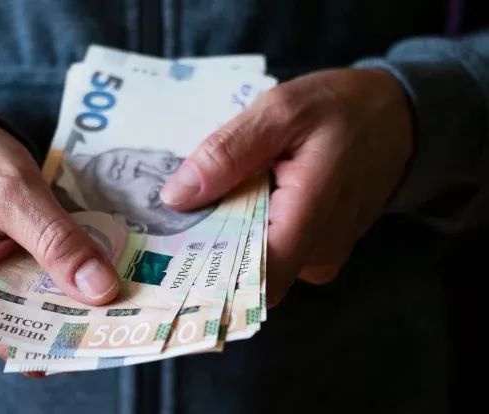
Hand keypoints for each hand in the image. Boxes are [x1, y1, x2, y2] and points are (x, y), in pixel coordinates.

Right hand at [0, 115, 119, 359]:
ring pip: (54, 316)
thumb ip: (55, 242)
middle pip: (44, 335)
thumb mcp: (13, 194)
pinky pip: (53, 294)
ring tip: (137, 287)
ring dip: (91, 302)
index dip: (76, 339)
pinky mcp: (15, 283)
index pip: (26, 344)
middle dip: (91, 320)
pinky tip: (112, 271)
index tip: (125, 323)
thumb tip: (101, 291)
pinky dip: (80, 284)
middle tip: (145, 302)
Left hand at [160, 68, 412, 306]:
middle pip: (249, 274)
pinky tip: (239, 200)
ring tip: (207, 200)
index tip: (168, 257)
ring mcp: (322, 254)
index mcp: (309, 218)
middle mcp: (318, 251)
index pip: (254, 281)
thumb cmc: (341, 108)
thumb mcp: (280, 111)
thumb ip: (228, 153)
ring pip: (259, 263)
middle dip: (208, 251)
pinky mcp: (320, 249)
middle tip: (174, 218)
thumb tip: (176, 197)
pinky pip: (275, 251)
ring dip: (228, 237)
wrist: (396, 117)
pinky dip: (250, 230)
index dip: (207, 277)